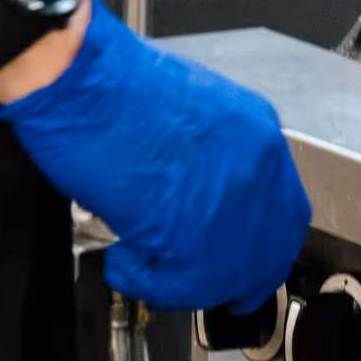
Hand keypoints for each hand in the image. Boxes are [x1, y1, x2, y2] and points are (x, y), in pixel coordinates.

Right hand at [0, 0, 310, 313]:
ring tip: (142, 262)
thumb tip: (201, 200)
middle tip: (190, 279)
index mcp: (257, 133)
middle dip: (230, 275)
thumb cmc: (113, 86)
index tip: (236, 257)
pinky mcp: (194, 229)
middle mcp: (257, 166)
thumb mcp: (187, 114)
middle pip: (268, 251)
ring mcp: (230, 199)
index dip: (255, 242)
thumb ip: (211, 160)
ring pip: (227, 273)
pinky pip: (183, 284)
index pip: (282, 210)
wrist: (78, 77)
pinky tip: (124, 261)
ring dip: (182, 280)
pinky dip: (147, 282)